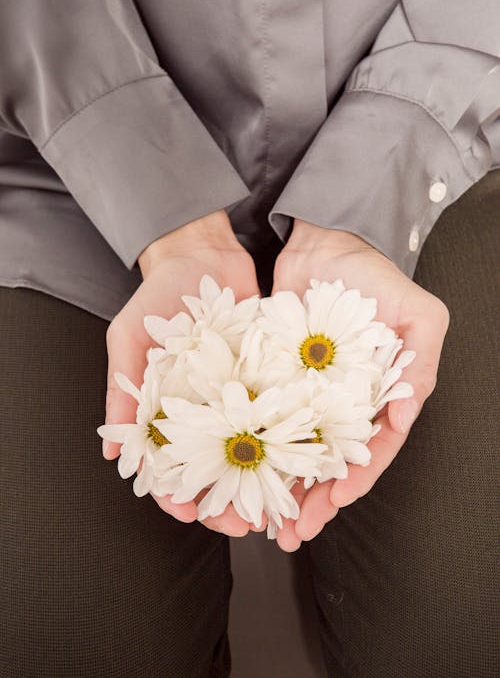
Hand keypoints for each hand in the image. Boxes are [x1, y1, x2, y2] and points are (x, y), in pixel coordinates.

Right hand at [101, 210, 265, 535]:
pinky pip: (278, 416)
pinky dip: (290, 440)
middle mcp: (204, 412)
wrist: (204, 256)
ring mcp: (237, 398)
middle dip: (228, 502)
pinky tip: (305, 461)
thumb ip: (122, 394)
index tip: (191, 514)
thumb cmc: (158, 298)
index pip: (168, 467)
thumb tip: (113, 457)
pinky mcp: (267, 379)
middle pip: (215, 471)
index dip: (177, 495)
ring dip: (264, 483)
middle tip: (247, 525)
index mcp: (166, 411)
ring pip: (251, 453)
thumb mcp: (130, 341)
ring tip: (281, 505)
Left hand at [270, 221, 448, 551]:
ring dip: (285, 488)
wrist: (318, 243)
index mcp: (381, 394)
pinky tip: (241, 474)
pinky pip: (266, 422)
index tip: (337, 499)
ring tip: (264, 523)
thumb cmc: (371, 276)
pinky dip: (257, 450)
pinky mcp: (276, 382)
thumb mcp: (417, 311)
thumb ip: (421, 360)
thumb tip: (408, 411)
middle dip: (317, 500)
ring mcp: (309, 395)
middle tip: (294, 533)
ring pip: (297, 452)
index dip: (358, 477)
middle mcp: (345, 403)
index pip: (374, 448)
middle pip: (333, 462)